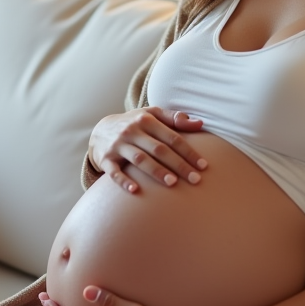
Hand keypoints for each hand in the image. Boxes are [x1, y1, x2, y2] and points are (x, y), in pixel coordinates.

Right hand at [88, 107, 208, 191]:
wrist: (101, 130)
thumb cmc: (134, 124)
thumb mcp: (152, 115)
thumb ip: (175, 119)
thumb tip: (200, 123)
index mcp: (146, 120)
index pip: (172, 137)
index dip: (188, 152)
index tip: (203, 166)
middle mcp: (132, 131)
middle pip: (158, 149)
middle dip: (178, 165)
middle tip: (194, 180)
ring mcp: (118, 145)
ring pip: (140, 159)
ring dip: (156, 171)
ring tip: (172, 183)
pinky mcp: (106, 159)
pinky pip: (114, 172)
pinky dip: (123, 181)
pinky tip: (135, 190)